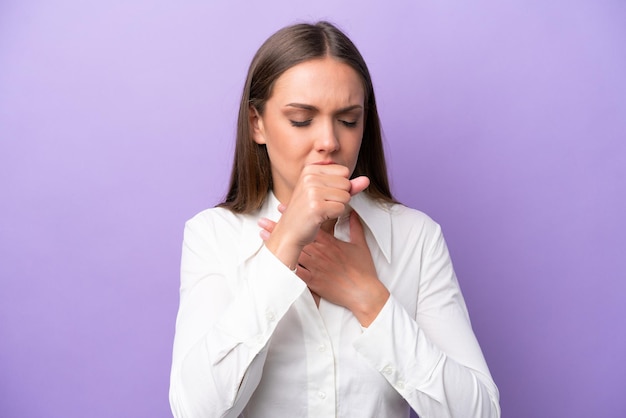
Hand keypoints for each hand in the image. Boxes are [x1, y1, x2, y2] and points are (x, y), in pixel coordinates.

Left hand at [259, 210, 388, 326]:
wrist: (363, 292)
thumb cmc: (362, 270)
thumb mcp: (360, 245)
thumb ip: (354, 227)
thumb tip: (352, 212)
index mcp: (329, 243)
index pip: (309, 226)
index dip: (295, 217)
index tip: (283, 208)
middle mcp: (319, 253)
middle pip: (295, 238)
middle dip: (279, 229)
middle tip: (263, 221)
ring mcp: (315, 267)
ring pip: (292, 252)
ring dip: (277, 245)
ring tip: (262, 236)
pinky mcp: (313, 281)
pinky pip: (295, 273)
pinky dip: (283, 265)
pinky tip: (271, 261)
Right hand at [263, 164, 368, 270]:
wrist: (289, 232)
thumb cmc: (306, 212)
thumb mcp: (326, 193)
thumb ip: (347, 185)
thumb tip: (366, 180)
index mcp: (310, 169)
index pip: (343, 171)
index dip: (339, 186)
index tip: (323, 194)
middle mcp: (310, 177)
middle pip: (346, 183)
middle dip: (339, 197)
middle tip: (321, 204)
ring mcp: (312, 191)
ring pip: (346, 196)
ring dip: (337, 207)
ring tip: (320, 210)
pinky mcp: (316, 206)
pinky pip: (341, 209)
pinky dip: (334, 216)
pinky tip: (320, 217)